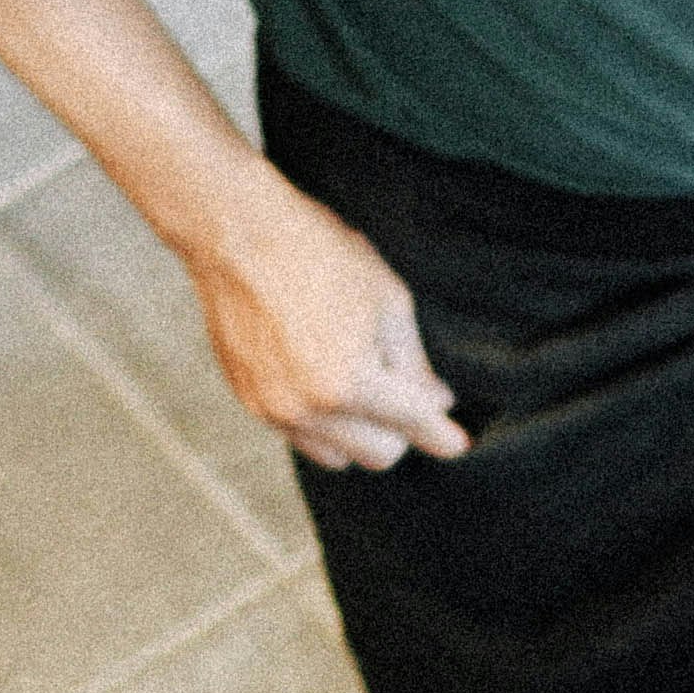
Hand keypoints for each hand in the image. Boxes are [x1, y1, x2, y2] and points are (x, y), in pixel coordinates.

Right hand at [182, 168, 467, 470]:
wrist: (236, 235)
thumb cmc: (316, 254)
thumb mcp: (387, 299)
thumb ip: (413, 361)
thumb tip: (436, 401)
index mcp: (350, 381)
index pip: (413, 423)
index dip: (442, 434)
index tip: (457, 443)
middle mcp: (310, 408)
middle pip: (379, 455)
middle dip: (400, 430)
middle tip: (405, 396)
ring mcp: (276, 411)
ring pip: (337, 457)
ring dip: (359, 433)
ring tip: (359, 384)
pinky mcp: (250, 404)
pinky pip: (301, 438)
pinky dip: (323, 423)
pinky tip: (325, 381)